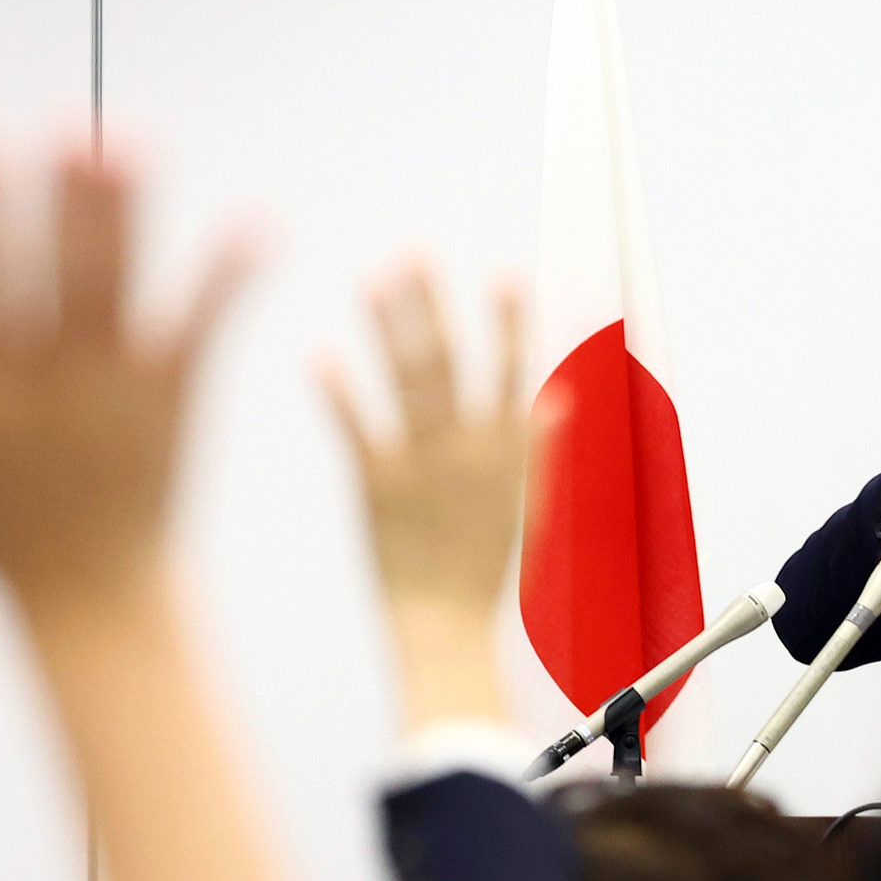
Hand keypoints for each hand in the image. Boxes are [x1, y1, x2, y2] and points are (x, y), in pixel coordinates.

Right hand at [0, 148, 252, 606]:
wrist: (93, 597)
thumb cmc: (0, 529)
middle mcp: (53, 379)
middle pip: (55, 274)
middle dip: (64, 202)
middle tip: (78, 132)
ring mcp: (116, 388)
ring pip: (117, 287)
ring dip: (126, 216)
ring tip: (134, 144)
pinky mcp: (173, 399)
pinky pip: (201, 328)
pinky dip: (225, 277)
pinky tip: (254, 225)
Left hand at [321, 258, 554, 729]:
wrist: (445, 629)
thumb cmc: (484, 568)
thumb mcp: (529, 505)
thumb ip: (539, 448)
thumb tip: (561, 399)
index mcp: (507, 451)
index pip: (512, 373)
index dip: (510, 323)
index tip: (507, 274)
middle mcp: (466, 449)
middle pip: (449, 363)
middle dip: (431, 305)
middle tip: (414, 251)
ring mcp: (422, 465)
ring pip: (408, 383)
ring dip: (390, 328)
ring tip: (373, 277)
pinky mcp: (377, 487)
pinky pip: (357, 430)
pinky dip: (340, 393)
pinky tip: (319, 352)